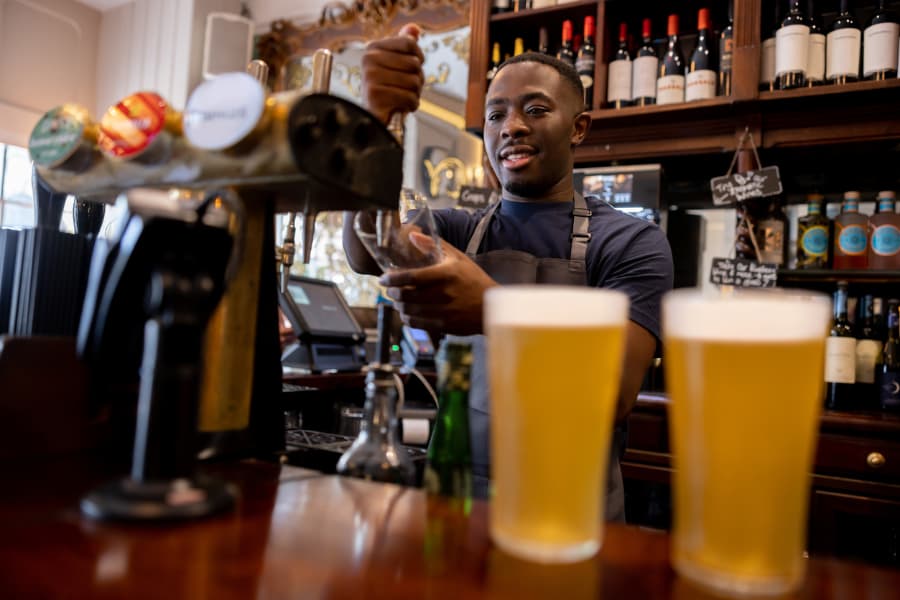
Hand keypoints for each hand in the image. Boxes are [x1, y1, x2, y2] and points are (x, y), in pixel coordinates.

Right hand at [361, 24, 424, 123]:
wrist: (372, 119)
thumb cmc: (387, 91)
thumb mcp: (396, 65)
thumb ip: (405, 45)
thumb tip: (414, 28)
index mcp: (373, 48)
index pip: (410, 44)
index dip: (418, 59)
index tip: (411, 70)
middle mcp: (369, 59)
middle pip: (414, 64)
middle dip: (417, 80)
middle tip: (405, 88)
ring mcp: (370, 76)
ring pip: (414, 81)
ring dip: (415, 94)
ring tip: (402, 98)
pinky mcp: (375, 95)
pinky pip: (409, 97)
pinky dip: (411, 105)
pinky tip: (401, 107)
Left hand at [379, 232, 498, 334]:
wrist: (490, 306)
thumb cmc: (473, 279)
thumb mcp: (457, 257)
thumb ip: (434, 245)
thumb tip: (412, 235)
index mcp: (445, 274)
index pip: (411, 277)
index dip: (392, 279)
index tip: (383, 278)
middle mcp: (443, 293)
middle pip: (406, 295)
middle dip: (392, 292)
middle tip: (389, 289)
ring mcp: (443, 311)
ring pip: (409, 310)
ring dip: (398, 305)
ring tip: (397, 300)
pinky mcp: (443, 325)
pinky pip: (416, 323)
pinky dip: (407, 318)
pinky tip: (407, 312)